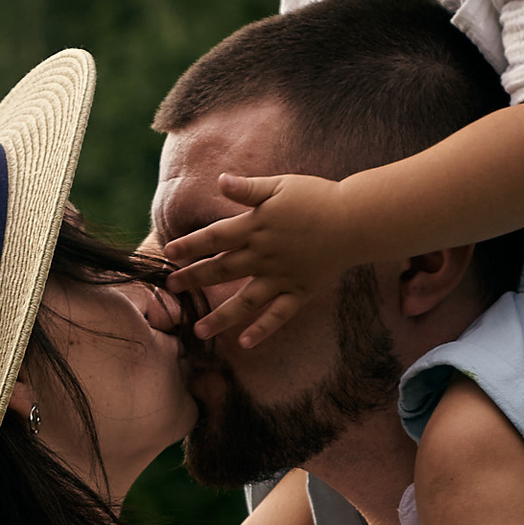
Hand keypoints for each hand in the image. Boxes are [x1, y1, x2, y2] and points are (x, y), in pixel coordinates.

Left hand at [164, 172, 366, 348]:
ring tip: (199, 331)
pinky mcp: (300, 291)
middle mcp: (264, 256)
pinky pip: (279, 315)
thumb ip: (248, 189)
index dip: (190, 245)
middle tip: (172, 288)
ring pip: (245, 301)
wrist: (355, 220)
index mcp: (256, 227)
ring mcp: (281, 277)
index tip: (168, 254)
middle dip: (194, 278)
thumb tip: (220, 181)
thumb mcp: (280, 186)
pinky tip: (244, 343)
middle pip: (222, 269)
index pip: (214, 238)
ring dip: (221, 316)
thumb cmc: (318, 198)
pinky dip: (262, 330)